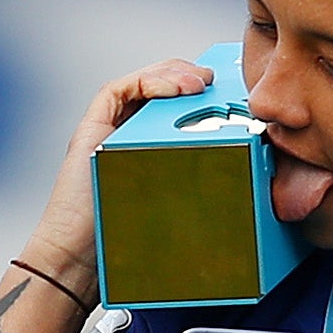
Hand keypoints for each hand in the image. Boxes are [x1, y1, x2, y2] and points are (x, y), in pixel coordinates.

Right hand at [17, 55, 212, 284]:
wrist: (80, 259)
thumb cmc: (125, 242)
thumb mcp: (178, 206)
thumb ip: (202, 184)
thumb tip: (251, 175)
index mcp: (151, 149)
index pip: (178, 107)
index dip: (203, 93)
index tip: (231, 93)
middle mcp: (128, 134)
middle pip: (162, 88)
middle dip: (191, 77)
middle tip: (219, 82)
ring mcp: (109, 129)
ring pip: (143, 82)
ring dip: (174, 74)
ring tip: (201, 83)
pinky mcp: (92, 127)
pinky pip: (119, 90)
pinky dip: (149, 81)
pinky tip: (177, 89)